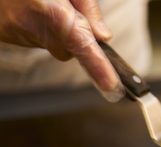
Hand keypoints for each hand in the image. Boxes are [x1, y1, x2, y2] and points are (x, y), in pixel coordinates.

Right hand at [0, 0, 123, 100]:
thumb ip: (87, 7)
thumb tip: (103, 37)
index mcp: (46, 8)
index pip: (80, 42)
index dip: (98, 66)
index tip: (111, 85)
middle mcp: (27, 24)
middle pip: (68, 49)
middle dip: (76, 36)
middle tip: (68, 7)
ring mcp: (12, 32)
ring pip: (51, 45)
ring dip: (56, 29)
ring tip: (42, 1)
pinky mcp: (4, 35)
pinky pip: (33, 38)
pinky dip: (39, 27)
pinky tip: (31, 6)